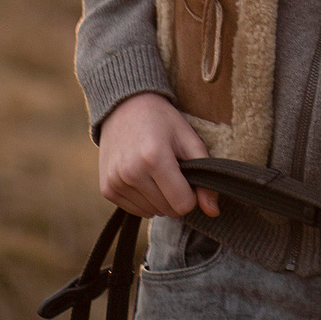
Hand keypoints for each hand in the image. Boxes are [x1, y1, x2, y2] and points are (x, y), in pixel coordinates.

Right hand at [97, 92, 219, 218]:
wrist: (125, 107)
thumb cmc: (162, 121)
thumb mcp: (189, 140)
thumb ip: (205, 176)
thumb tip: (213, 212)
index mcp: (154, 159)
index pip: (183, 204)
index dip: (192, 195)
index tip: (188, 177)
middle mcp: (131, 173)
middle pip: (168, 211)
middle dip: (176, 196)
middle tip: (172, 171)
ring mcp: (116, 182)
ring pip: (152, 213)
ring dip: (160, 199)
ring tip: (157, 172)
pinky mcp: (106, 189)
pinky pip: (135, 210)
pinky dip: (144, 200)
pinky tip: (143, 177)